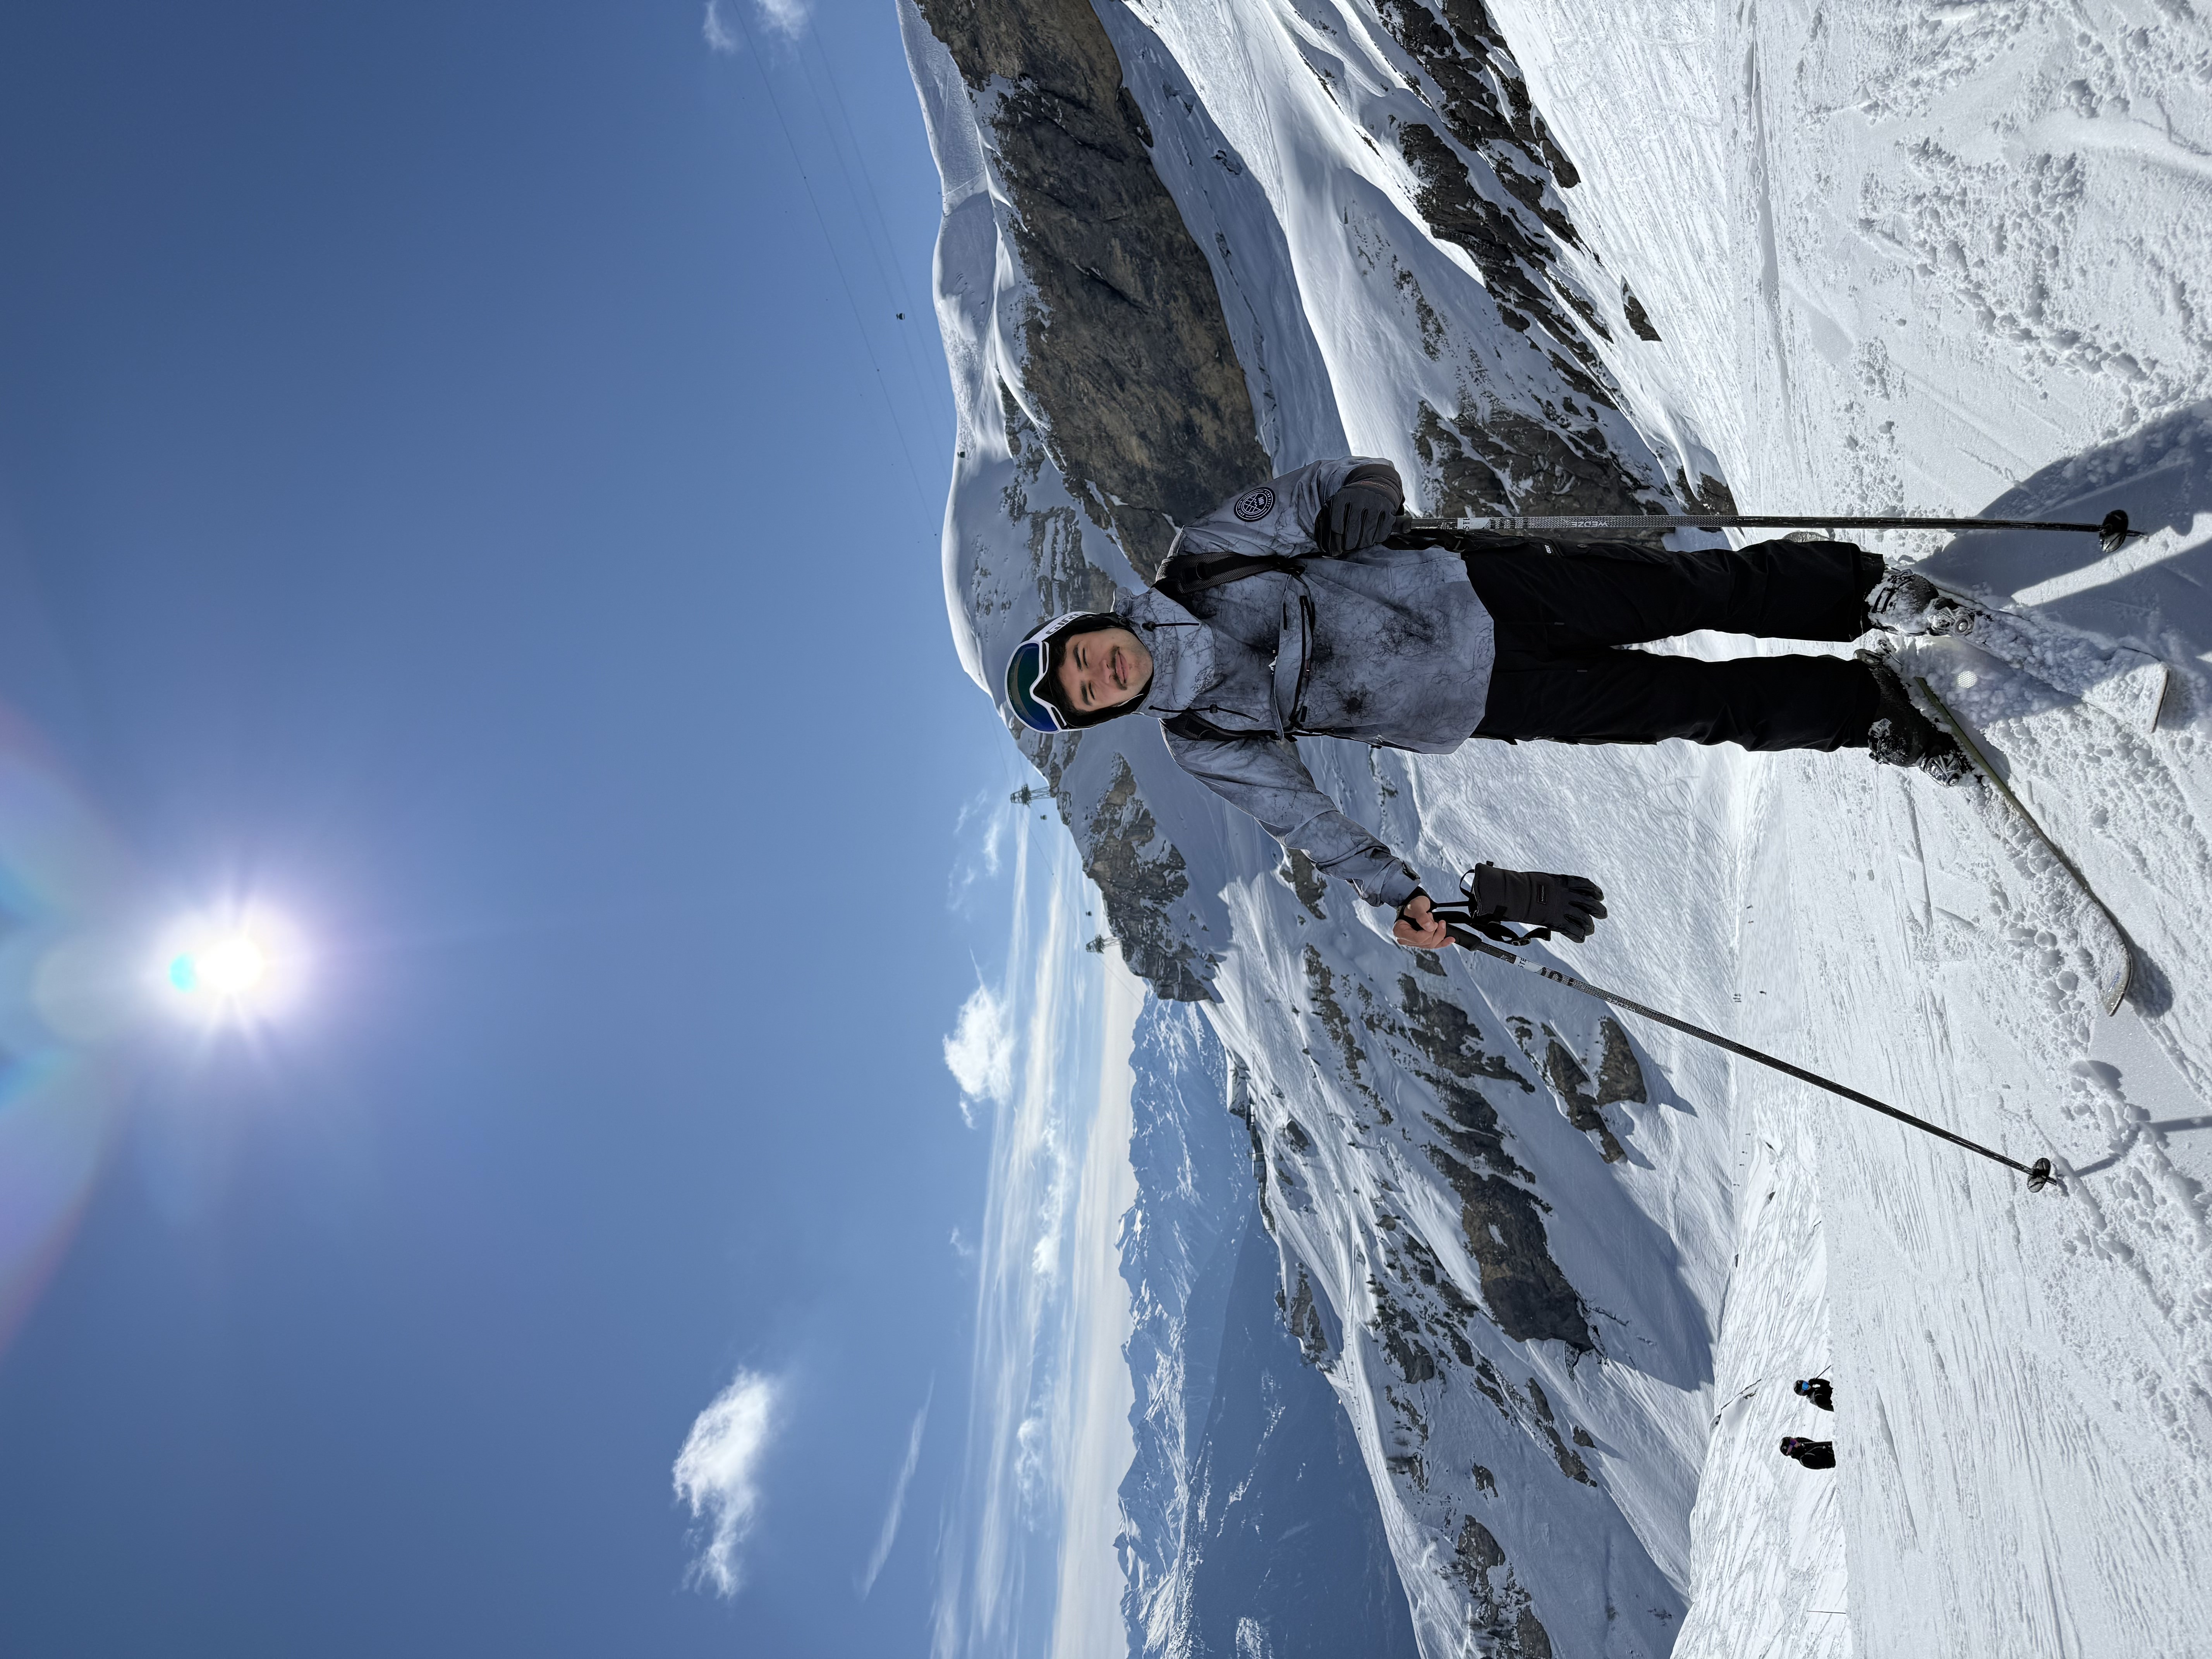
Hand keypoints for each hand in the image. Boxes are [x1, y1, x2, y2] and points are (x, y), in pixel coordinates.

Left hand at [1318, 481, 1398, 553]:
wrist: (1376, 485)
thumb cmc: (1352, 501)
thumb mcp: (1338, 504)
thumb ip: (1330, 523)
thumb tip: (1331, 551)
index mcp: (1342, 497)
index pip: (1336, 527)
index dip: (1337, 538)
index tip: (1340, 539)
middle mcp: (1359, 498)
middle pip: (1352, 531)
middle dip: (1349, 544)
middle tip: (1349, 546)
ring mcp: (1375, 503)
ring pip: (1367, 536)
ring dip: (1363, 543)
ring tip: (1360, 542)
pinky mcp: (1389, 509)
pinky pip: (1381, 534)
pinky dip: (1377, 539)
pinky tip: (1373, 536)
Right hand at [1393, 891, 1449, 949]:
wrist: (1415, 905)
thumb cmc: (1412, 905)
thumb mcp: (1416, 906)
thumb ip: (1422, 917)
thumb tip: (1430, 927)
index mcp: (1400, 931)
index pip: (1418, 938)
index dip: (1429, 931)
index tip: (1431, 918)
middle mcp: (1405, 939)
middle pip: (1426, 943)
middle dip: (1434, 930)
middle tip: (1433, 918)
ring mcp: (1414, 942)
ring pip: (1431, 944)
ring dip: (1440, 934)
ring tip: (1440, 923)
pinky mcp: (1422, 942)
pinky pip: (1434, 945)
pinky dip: (1443, 942)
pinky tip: (1450, 940)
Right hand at [1461, 862, 1606, 941]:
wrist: (1513, 893)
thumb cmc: (1521, 885)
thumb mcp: (1540, 880)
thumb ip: (1551, 887)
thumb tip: (1551, 891)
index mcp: (1563, 882)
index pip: (1585, 884)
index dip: (1594, 890)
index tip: (1599, 896)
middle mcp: (1566, 895)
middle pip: (1589, 902)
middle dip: (1598, 909)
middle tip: (1602, 914)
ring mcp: (1562, 908)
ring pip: (1584, 918)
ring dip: (1589, 925)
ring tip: (1590, 930)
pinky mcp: (1556, 921)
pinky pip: (1572, 930)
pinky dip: (1578, 936)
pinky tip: (1581, 939)